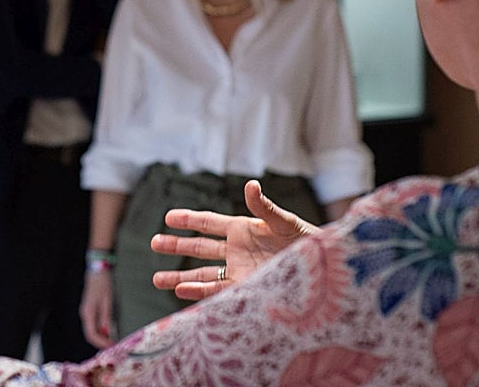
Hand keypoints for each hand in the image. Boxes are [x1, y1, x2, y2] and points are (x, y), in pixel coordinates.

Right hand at [80, 267, 114, 346]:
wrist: (97, 272)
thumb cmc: (103, 285)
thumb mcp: (107, 302)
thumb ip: (106, 319)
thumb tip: (107, 334)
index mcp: (88, 313)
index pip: (91, 334)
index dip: (100, 343)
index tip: (111, 346)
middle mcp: (85, 314)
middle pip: (90, 334)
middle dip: (101, 342)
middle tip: (113, 345)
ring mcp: (86, 312)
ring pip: (91, 330)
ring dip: (101, 337)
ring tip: (112, 339)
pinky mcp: (89, 311)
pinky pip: (93, 325)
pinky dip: (100, 330)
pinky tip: (108, 330)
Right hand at [150, 179, 317, 299]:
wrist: (325, 272)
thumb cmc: (309, 242)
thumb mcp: (286, 223)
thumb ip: (264, 207)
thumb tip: (250, 185)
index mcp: (243, 229)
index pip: (208, 222)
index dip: (188, 219)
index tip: (168, 218)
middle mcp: (237, 250)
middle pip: (199, 248)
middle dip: (176, 246)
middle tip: (153, 243)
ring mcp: (239, 271)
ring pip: (202, 273)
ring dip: (180, 276)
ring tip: (156, 279)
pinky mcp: (245, 290)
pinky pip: (217, 291)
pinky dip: (198, 292)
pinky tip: (181, 292)